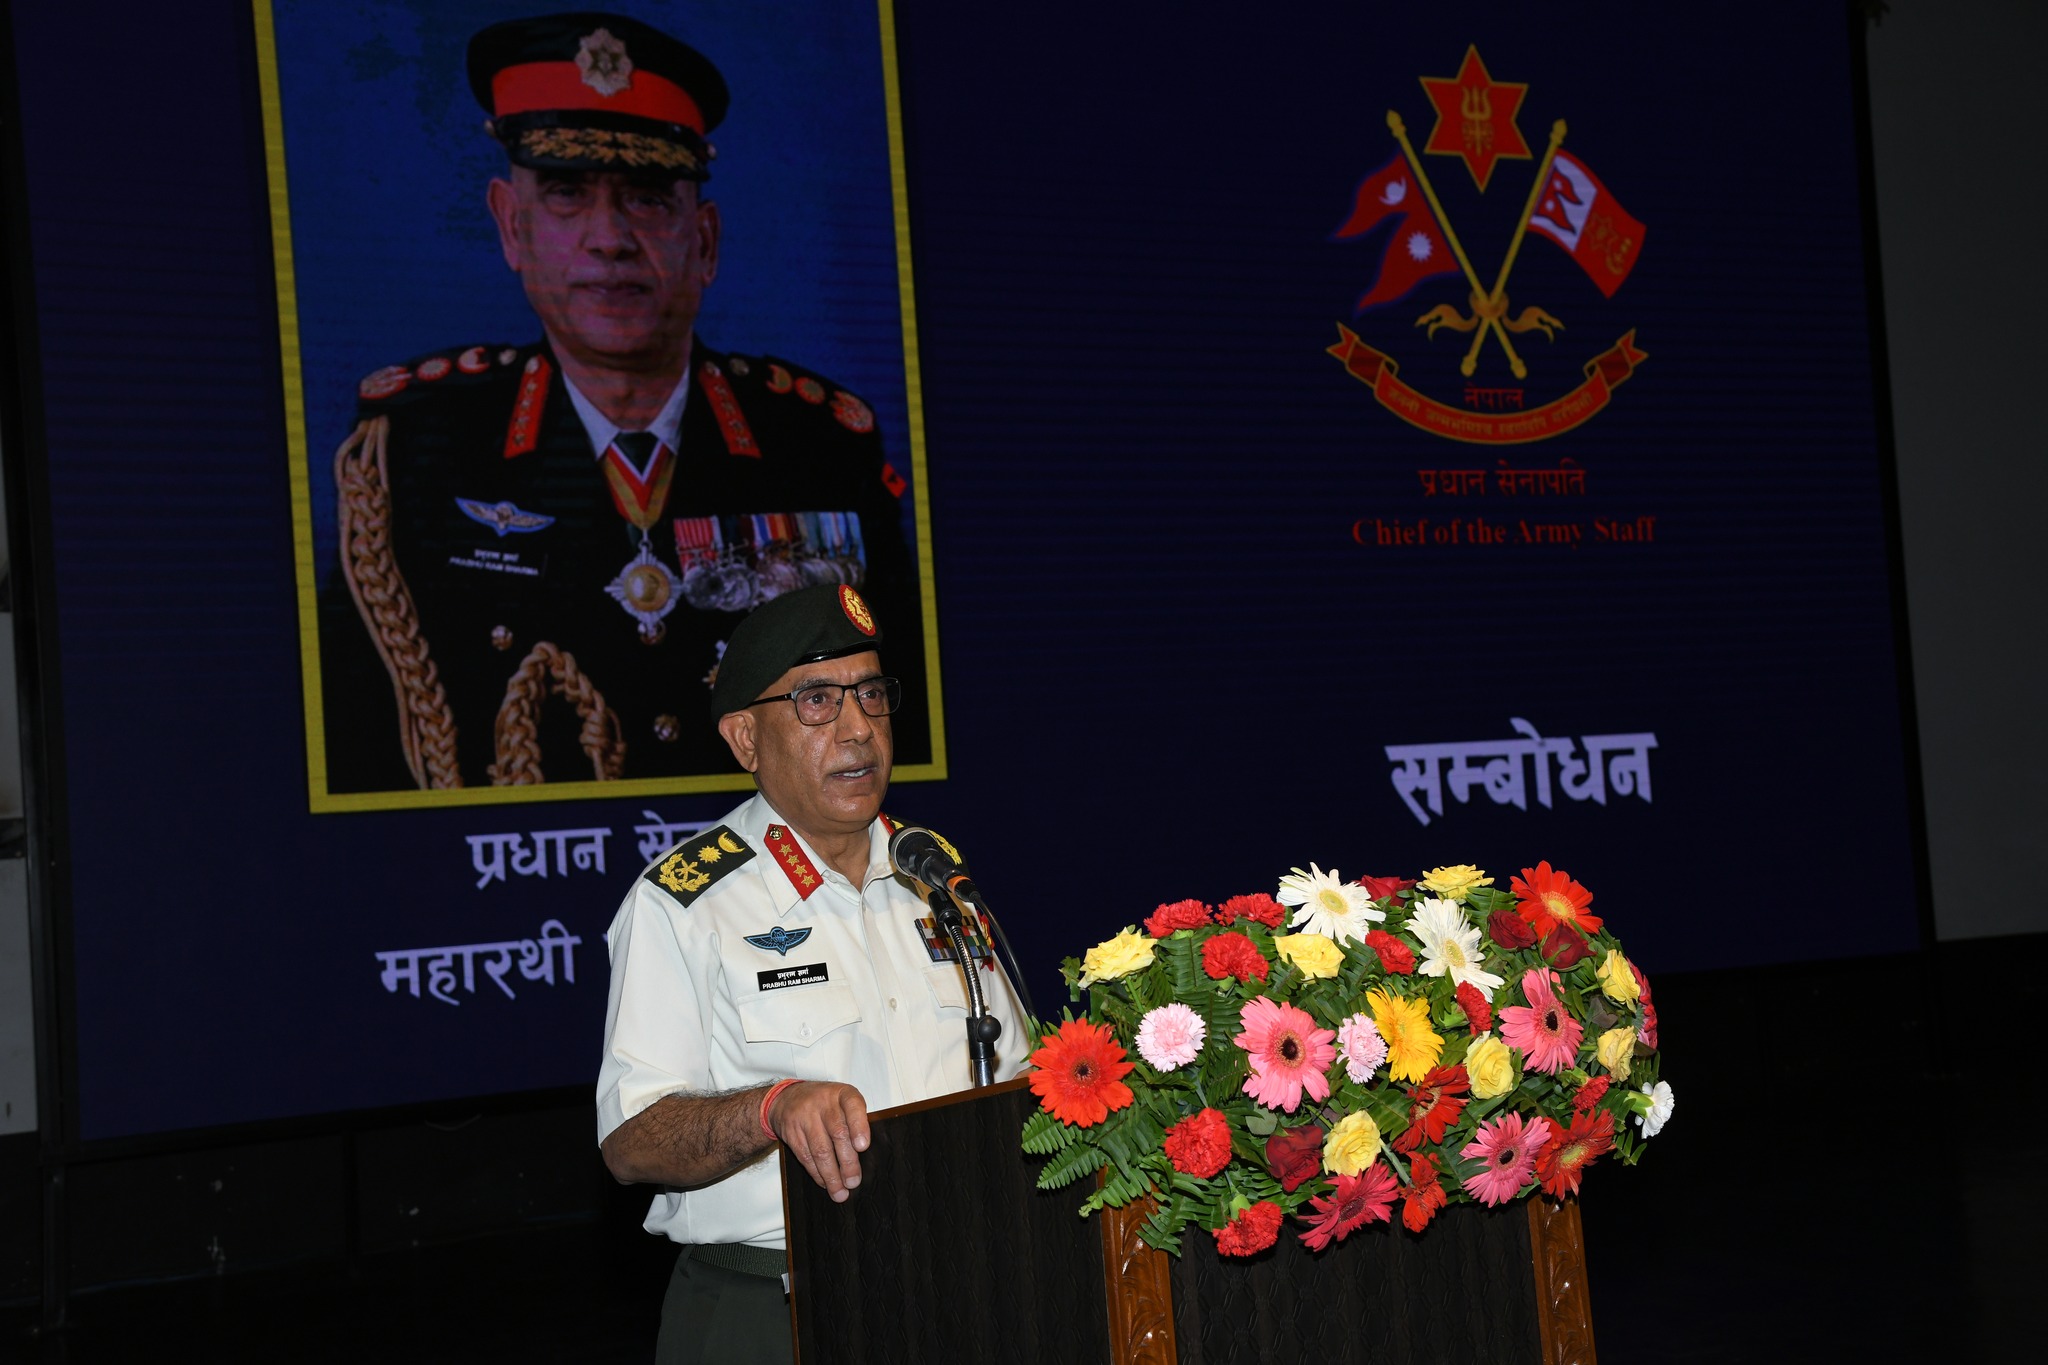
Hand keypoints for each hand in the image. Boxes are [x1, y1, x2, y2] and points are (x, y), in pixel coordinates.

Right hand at [768, 1081, 870, 1201]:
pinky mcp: (791, 1132)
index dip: (859, 1126)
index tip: (863, 1146)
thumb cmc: (824, 1103)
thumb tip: (865, 1155)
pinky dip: (817, 1174)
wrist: (787, 1098)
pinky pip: (806, 1157)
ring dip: (831, 1175)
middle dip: (847, 1162)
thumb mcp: (842, 1101)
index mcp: (842, 1093)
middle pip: (838, 1134)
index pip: (853, 1105)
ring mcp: (805, 1117)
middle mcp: (823, 1102)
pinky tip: (825, 1183)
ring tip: (840, 1192)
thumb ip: (855, 1120)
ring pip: (820, 1150)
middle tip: (853, 1182)